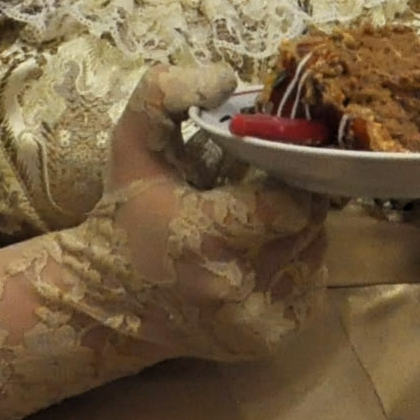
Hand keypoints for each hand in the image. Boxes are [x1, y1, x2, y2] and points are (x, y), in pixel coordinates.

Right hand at [101, 63, 328, 361]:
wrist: (105, 302)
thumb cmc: (126, 215)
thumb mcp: (131, 144)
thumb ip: (165, 94)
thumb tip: (226, 78)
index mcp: (205, 236)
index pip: (290, 206)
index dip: (290, 178)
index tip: (275, 164)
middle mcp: (235, 287)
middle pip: (307, 226)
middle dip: (293, 200)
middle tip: (265, 188)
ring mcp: (252, 321)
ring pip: (314, 254)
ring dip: (297, 232)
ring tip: (258, 221)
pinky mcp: (264, 342)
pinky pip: (311, 288)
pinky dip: (296, 265)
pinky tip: (261, 254)